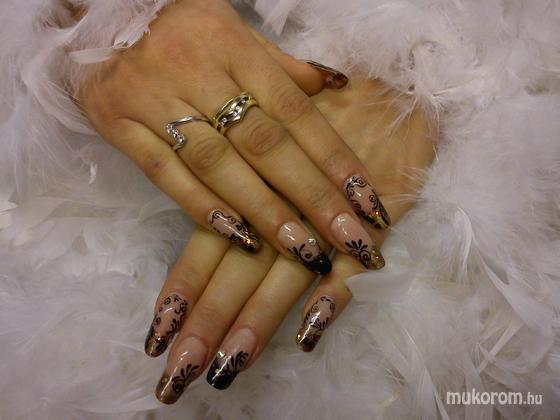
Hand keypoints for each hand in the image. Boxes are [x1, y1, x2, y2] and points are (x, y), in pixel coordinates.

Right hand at [80, 0, 390, 274]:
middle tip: (349, 240)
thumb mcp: (236, 31)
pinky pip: (165, 174)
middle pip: (264, 144)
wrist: (99, 13)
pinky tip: (240, 238)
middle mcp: (198, 71)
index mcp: (234, 45)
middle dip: (311, 196)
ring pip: (217, 165)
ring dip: (264, 211)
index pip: (295, 110)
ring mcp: (154, 99)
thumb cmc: (181, 27)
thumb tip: (337, 85)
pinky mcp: (119, 124)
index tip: (366, 202)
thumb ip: (283, 66)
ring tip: (303, 250)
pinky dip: (203, 208)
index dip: (334, 158)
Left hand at [145, 78, 436, 402]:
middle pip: (237, 270)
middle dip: (207, 323)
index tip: (157, 337)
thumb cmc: (327, 116)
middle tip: (177, 375)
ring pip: (284, 274)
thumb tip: (216, 232)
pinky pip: (352, 264)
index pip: (209, 244)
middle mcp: (283, 203)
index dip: (184, 290)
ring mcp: (331, 215)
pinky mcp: (375, 221)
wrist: (395, 92)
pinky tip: (309, 336)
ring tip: (229, 367)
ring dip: (256, 321)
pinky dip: (331, 298)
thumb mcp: (276, 143)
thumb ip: (245, 182)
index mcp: (253, 182)